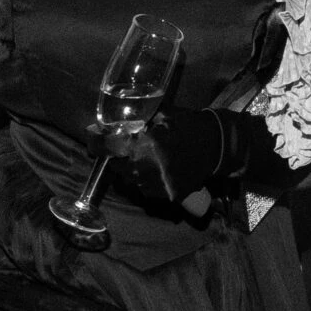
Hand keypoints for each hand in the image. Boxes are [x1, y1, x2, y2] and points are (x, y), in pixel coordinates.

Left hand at [98, 107, 255, 212]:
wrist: (219, 146)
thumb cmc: (190, 125)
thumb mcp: (163, 115)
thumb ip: (141, 120)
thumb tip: (118, 121)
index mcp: (144, 146)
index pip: (108, 148)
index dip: (95, 142)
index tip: (91, 137)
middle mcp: (146, 168)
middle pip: (116, 167)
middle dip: (116, 157)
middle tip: (120, 148)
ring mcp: (157, 184)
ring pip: (131, 180)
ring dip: (130, 170)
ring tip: (140, 159)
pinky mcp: (168, 195)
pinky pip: (147, 189)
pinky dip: (146, 180)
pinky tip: (153, 170)